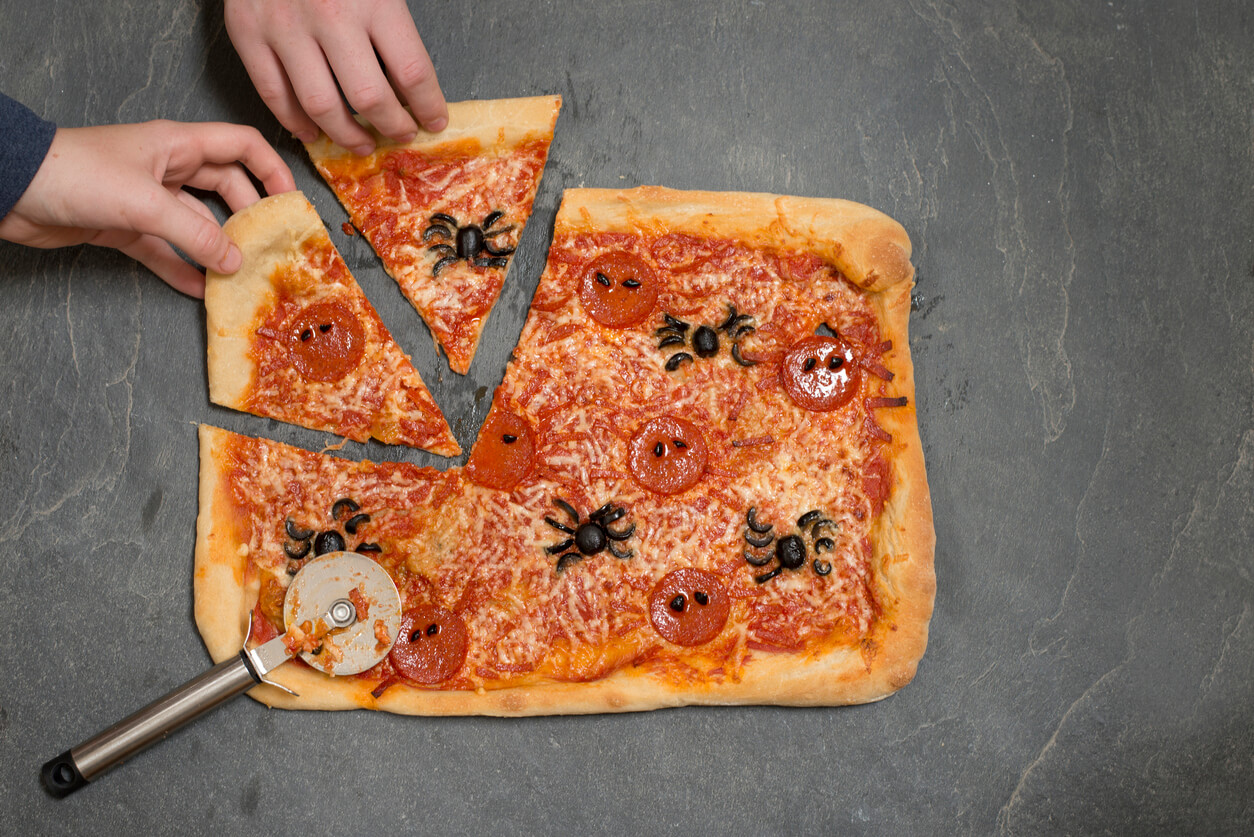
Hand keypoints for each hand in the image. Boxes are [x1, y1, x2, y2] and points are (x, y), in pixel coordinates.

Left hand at [0, 121, 294, 297]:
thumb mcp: (146, 202)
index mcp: (177, 145)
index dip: (271, 168)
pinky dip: (183, 268)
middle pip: (225, 187)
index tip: (289, 202)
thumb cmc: (77, 174)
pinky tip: (201, 289)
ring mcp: (147, 199)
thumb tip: (234, 261)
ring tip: (241, 274)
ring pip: (197, 223)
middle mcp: (167, 169)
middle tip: (269, 245)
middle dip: (249, 215)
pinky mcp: (126, 227)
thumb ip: (196, 233)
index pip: (240, 146)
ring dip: (217, 248)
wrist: (12, 186)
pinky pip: (166, 251)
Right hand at [225, 0, 447, 153]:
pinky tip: (313, 131)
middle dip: (391, 125)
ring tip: (361, 142)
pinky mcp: (247, 32)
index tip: (434, 120)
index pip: (412, 72)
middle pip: (369, 97)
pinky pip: (273, 94)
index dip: (428, 106)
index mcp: (373, 0)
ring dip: (345, 134)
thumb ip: (394, 20)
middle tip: (400, 133)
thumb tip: (412, 79)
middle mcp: (329, 17)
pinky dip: (294, 121)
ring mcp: (284, 27)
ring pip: (320, 106)